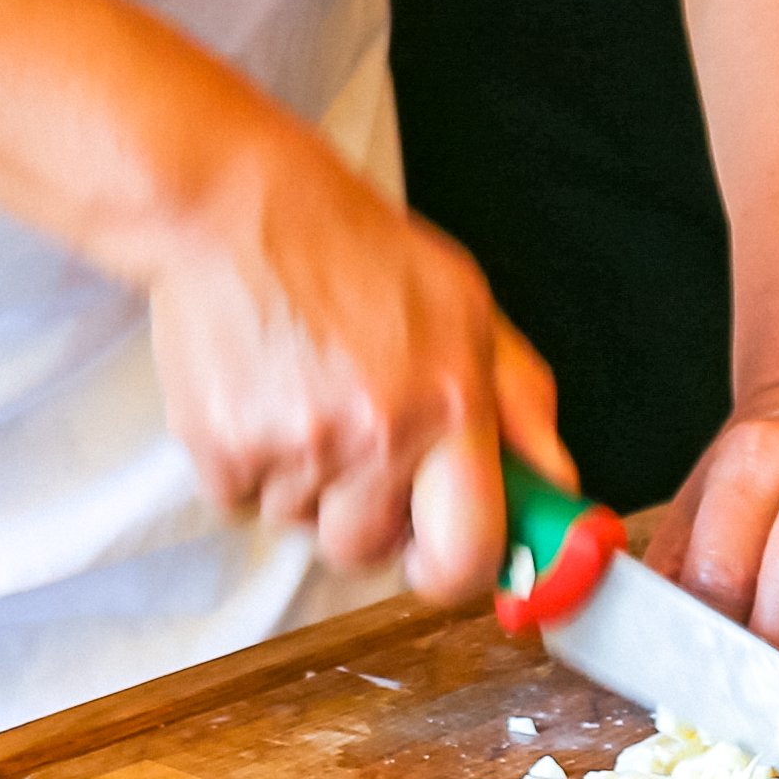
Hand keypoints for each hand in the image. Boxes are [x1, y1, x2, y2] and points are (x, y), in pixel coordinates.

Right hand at [137, 124, 565, 604]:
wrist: (235, 207)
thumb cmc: (355, 250)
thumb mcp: (465, 305)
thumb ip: (521, 402)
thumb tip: (557, 486)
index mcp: (449, 403)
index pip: (467, 555)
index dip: (456, 570)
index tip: (448, 554)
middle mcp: (375, 434)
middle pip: (370, 555)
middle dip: (368, 518)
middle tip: (360, 444)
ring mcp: (295, 447)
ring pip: (304, 528)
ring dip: (307, 486)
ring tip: (304, 397)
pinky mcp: (221, 449)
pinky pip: (243, 505)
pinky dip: (249, 467)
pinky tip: (261, 395)